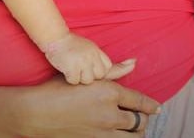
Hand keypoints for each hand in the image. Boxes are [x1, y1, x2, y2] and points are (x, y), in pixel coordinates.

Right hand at [15, 75, 159, 136]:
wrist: (36, 113)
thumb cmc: (58, 89)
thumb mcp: (87, 76)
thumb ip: (113, 71)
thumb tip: (133, 63)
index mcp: (109, 93)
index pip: (139, 102)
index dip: (151, 106)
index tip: (157, 109)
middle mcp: (109, 114)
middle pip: (138, 122)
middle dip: (143, 121)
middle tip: (143, 119)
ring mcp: (102, 132)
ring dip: (136, 134)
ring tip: (135, 132)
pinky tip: (118, 137)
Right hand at [44, 33, 114, 83]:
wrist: (55, 37)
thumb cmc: (69, 44)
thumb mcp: (88, 47)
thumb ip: (96, 57)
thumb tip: (112, 70)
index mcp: (96, 50)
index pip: (107, 67)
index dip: (99, 71)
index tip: (90, 69)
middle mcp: (92, 56)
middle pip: (99, 76)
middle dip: (90, 76)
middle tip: (79, 70)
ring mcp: (83, 61)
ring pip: (87, 81)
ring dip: (79, 78)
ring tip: (72, 69)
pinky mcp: (72, 67)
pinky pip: (74, 81)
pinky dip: (69, 78)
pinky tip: (65, 70)